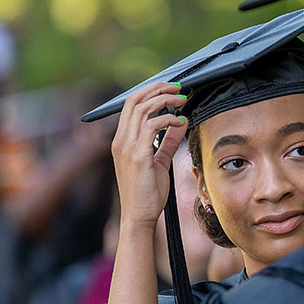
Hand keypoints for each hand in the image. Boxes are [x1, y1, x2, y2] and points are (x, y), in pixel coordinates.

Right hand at [112, 83, 189, 226]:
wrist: (138, 216)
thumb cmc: (148, 193)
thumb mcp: (159, 162)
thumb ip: (167, 142)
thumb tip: (180, 124)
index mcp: (122, 140)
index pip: (131, 105)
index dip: (150, 92)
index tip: (170, 90)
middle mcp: (120, 140)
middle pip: (134, 100)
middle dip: (157, 88)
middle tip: (178, 87)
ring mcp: (127, 147)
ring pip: (142, 108)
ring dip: (165, 99)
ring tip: (183, 100)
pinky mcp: (138, 155)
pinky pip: (152, 126)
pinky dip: (168, 119)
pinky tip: (180, 122)